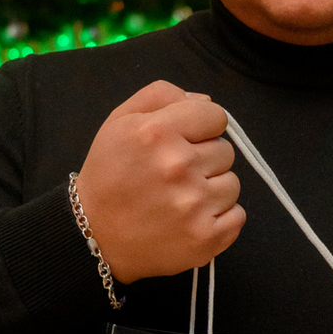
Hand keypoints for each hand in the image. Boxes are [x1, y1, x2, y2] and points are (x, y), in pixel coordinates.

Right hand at [74, 80, 244, 282]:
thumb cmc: (108, 175)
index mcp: (156, 132)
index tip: (186, 141)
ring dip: (212, 189)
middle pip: (226, 150)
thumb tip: (206, 100)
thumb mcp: (119, 122)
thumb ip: (161, 96)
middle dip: (204, 159)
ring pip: (232, 183)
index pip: (216, 115)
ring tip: (181, 198)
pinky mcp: (206, 237)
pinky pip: (237, 216)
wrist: (95, 236)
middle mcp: (177, 166)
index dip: (202, 127)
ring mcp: (194, 204)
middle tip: (175, 175)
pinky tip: (191, 219)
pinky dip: (219, 218)